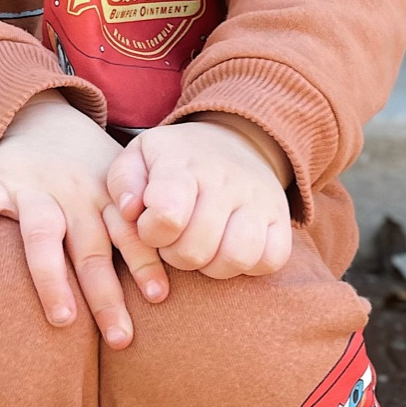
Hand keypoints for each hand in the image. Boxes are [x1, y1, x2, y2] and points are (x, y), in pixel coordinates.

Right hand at [0, 93, 166, 346]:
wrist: (40, 115)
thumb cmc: (88, 168)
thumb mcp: (118, 183)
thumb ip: (132, 224)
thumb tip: (166, 286)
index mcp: (107, 195)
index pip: (129, 232)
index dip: (145, 262)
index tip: (158, 298)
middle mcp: (74, 194)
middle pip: (91, 248)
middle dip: (106, 293)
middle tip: (120, 338)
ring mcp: (33, 190)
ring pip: (43, 234)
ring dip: (53, 277)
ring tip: (63, 319)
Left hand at [105, 114, 293, 279]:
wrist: (234, 139)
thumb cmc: (175, 159)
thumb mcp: (138, 156)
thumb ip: (123, 183)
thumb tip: (131, 211)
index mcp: (184, 165)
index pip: (167, 216)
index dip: (151, 233)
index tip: (149, 225)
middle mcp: (226, 181)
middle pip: (195, 249)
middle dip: (175, 256)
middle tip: (173, 241)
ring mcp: (258, 199)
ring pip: (236, 258)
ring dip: (211, 266)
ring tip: (201, 248)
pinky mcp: (282, 218)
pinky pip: (271, 260)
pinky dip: (248, 266)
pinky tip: (229, 249)